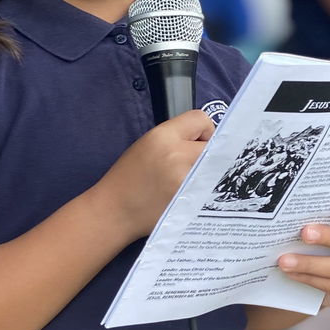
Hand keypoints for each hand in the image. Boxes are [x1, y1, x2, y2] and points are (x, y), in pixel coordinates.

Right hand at [97, 109, 215, 237]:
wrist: (114, 211)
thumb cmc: (128, 177)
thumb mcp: (147, 144)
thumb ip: (176, 137)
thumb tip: (205, 139)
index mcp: (163, 137)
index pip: (200, 119)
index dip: (202, 130)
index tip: (195, 142)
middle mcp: (177, 155)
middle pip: (214, 145)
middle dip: (208, 152)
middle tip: (191, 164)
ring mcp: (186, 179)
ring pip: (215, 168)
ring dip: (207, 172)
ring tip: (186, 180)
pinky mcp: (190, 199)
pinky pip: (210, 187)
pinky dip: (204, 189)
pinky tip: (186, 194)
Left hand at [279, 199, 329, 308]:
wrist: (327, 278)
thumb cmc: (326, 246)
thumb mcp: (327, 231)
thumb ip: (321, 220)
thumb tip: (292, 214)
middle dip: (327, 236)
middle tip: (304, 233)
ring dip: (309, 263)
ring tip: (285, 260)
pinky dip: (308, 279)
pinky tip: (291, 273)